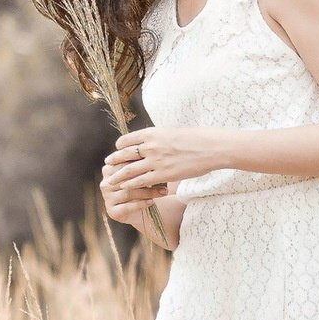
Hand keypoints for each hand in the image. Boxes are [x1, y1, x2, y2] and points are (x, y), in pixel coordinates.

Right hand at [99, 160, 167, 227]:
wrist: (143, 208)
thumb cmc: (144, 184)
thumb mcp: (142, 171)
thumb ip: (140, 161)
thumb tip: (152, 149)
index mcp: (109, 169)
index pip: (124, 164)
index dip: (141, 164)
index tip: (157, 163)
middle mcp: (105, 183)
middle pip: (126, 179)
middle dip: (145, 178)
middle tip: (163, 177)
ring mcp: (107, 198)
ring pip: (128, 193)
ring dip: (148, 192)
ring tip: (163, 191)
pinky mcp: (112, 211)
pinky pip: (127, 207)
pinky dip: (141, 204)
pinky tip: (152, 201)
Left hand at [105, 127, 225, 190]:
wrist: (212, 147)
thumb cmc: (196, 139)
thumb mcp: (172, 132)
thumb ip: (159, 137)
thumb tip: (152, 140)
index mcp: (152, 133)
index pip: (127, 139)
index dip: (120, 145)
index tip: (117, 149)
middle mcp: (151, 146)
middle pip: (125, 155)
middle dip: (114, 161)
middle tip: (107, 165)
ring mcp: (156, 161)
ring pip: (129, 170)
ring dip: (117, 176)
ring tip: (110, 180)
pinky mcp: (163, 175)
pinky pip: (141, 181)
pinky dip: (131, 184)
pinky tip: (125, 187)